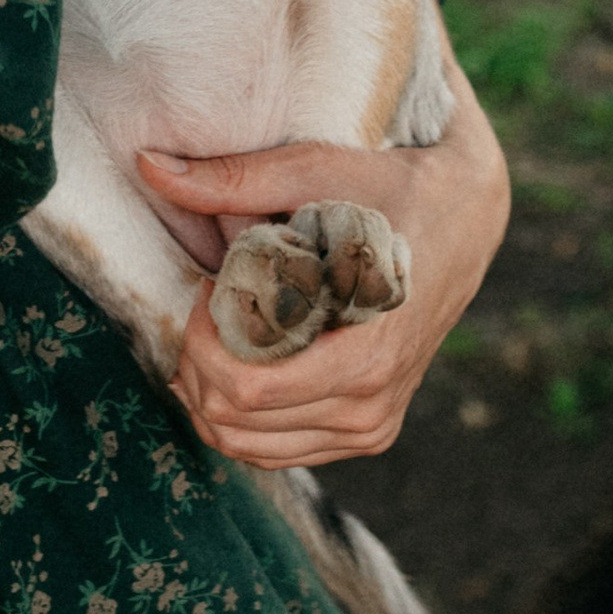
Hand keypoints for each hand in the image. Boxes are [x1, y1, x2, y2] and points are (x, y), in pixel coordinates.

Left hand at [142, 46, 510, 471]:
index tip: (210, 286)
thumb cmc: (388, 188)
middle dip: (197, 364)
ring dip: (211, 392)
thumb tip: (149, 163)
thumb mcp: (318, 171)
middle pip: (236, 421)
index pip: (247, 388)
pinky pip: (276, 449)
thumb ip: (233, 178)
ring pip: (248, 446)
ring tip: (220, 326)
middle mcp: (369, 406)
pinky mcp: (366, 432)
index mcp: (366, 355)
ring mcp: (370, 426)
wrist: (464, 219)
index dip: (204, 341)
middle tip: (206, 302)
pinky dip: (240, 414)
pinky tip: (238, 356)